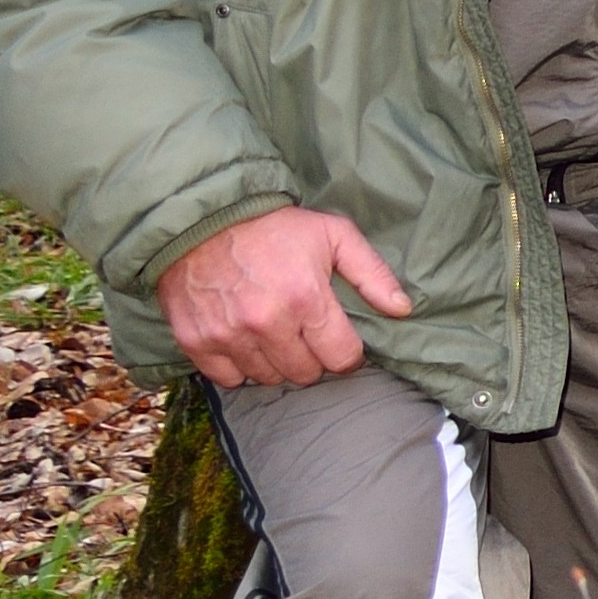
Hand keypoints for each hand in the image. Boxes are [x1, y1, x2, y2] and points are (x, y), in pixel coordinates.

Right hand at [158, 207, 408, 390]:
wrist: (203, 219)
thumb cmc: (276, 227)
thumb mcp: (334, 235)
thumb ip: (372, 273)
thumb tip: (402, 308)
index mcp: (305, 299)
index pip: (341, 358)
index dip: (347, 353)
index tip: (340, 342)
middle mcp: (266, 323)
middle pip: (305, 373)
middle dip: (313, 358)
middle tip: (305, 335)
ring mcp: (228, 335)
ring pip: (268, 378)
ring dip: (276, 363)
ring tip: (275, 334)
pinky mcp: (195, 341)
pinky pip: (228, 379)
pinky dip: (239, 367)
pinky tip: (245, 342)